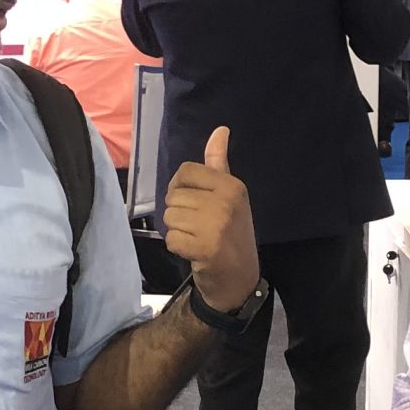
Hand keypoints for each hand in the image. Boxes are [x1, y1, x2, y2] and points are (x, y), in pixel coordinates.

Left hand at [167, 126, 260, 312]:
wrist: (239, 279)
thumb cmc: (231, 235)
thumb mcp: (230, 197)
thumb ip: (218, 164)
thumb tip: (220, 130)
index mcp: (231, 186)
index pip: (185, 172)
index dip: (180, 188)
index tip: (193, 203)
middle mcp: (226, 201)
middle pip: (174, 196)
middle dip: (180, 213)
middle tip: (199, 227)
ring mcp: (216, 224)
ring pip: (170, 217)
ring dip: (178, 231)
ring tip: (197, 239)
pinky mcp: (205, 247)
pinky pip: (171, 238)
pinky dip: (178, 247)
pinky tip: (194, 252)